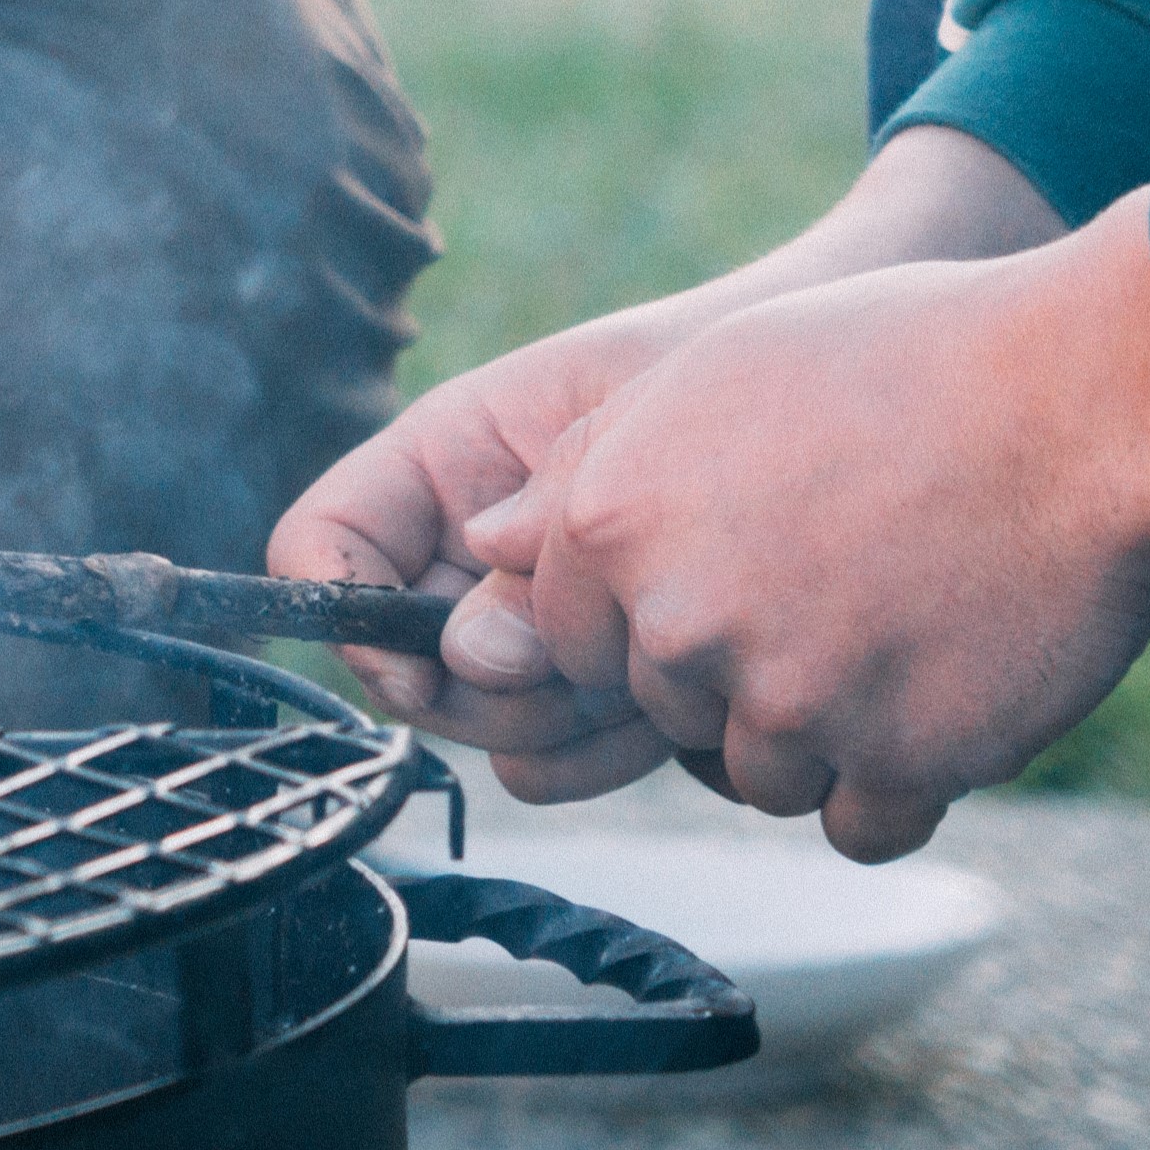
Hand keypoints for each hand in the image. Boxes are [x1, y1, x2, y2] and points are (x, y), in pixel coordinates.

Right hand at [267, 306, 707, 800]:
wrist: (830, 412)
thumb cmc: (711, 385)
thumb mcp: (614, 441)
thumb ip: (537, 544)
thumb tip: (466, 657)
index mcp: (439, 469)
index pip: (318, 544)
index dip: (342, 608)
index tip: (419, 661)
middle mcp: (461, 560)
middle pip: (401, 671)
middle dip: (491, 690)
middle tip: (586, 663)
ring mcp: (522, 634)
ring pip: (479, 731)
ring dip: (565, 724)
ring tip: (660, 667)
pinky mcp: (586, 694)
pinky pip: (552, 765)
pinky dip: (611, 751)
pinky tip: (688, 698)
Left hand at [470, 203, 1149, 860]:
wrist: (1082, 400)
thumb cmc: (902, 364)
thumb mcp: (709, 375)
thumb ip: (589, 471)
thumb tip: (488, 547)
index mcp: (612, 518)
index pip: (568, 637)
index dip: (644, 613)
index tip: (728, 571)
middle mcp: (680, 620)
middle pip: (665, 710)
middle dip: (732, 672)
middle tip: (835, 587)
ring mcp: (789, 702)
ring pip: (756, 777)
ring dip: (819, 733)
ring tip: (897, 621)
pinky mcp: (896, 765)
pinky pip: (856, 826)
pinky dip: (900, 782)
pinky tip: (940, 691)